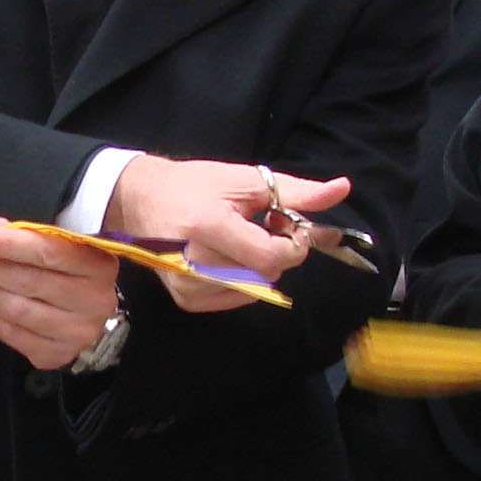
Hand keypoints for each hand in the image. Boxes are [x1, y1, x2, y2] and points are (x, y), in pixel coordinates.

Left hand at [0, 219, 123, 367]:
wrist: (89, 314)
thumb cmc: (69, 271)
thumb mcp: (59, 245)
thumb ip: (27, 237)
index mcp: (98, 266)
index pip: (48, 252)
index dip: (7, 245)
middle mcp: (94, 302)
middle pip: (27, 282)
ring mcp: (75, 333)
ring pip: (15, 310)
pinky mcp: (55, 355)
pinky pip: (10, 334)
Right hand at [104, 157, 349, 312]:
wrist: (139, 201)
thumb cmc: (193, 185)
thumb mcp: (245, 180)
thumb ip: (296, 191)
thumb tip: (341, 189)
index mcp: (208, 226)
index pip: (270, 256)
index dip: (292, 245)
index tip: (287, 225)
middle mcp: (194, 262)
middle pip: (266, 273)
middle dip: (276, 251)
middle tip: (259, 228)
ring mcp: (187, 286)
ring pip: (255, 288)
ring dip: (259, 266)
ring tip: (239, 241)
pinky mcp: (185, 300)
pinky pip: (238, 298)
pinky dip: (244, 281)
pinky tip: (227, 259)